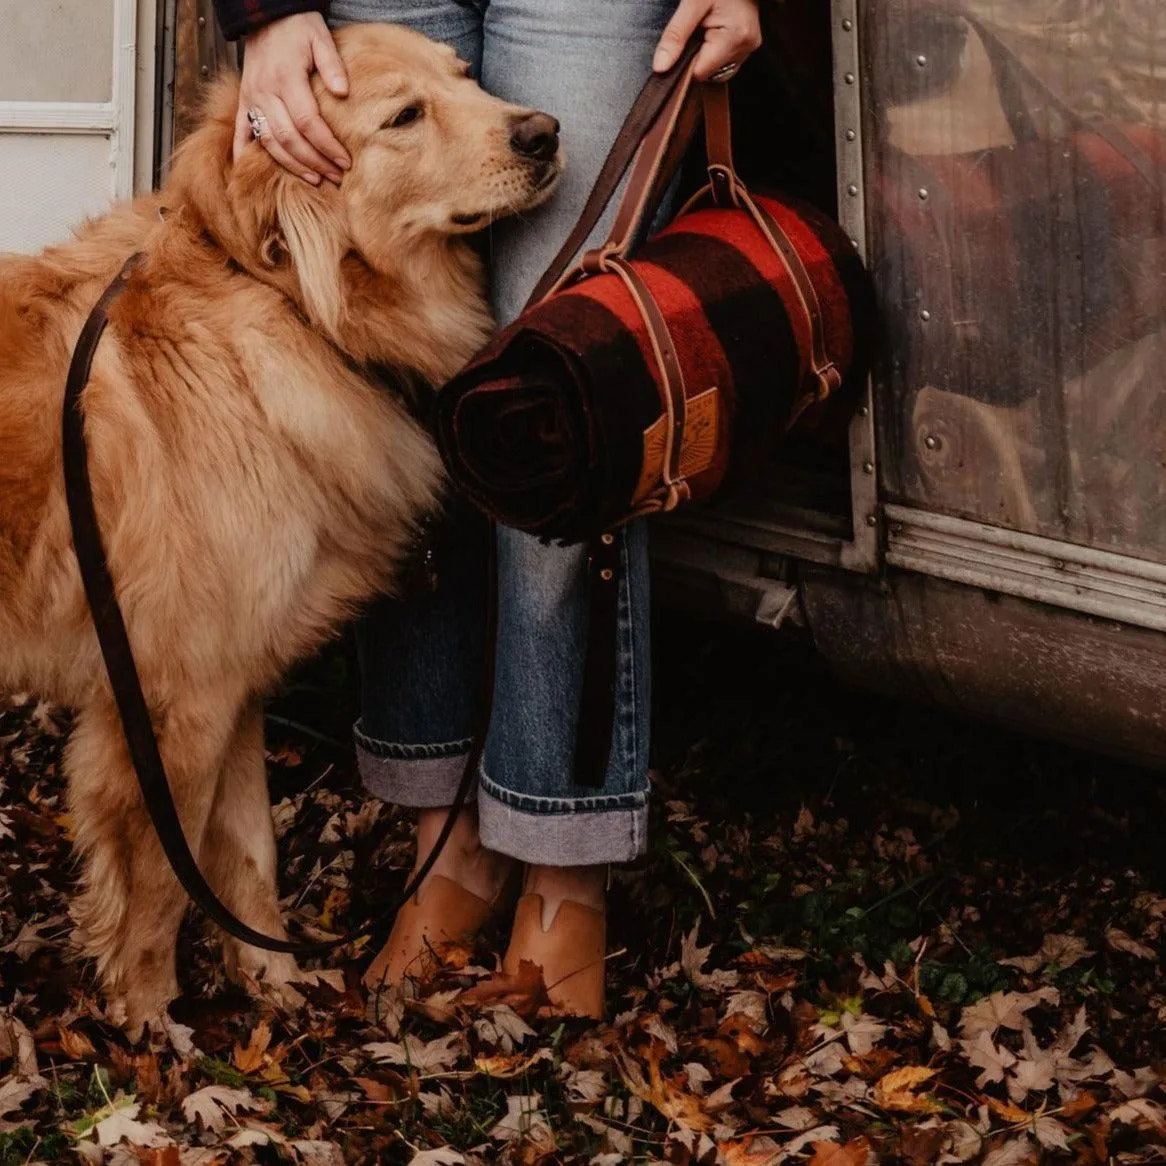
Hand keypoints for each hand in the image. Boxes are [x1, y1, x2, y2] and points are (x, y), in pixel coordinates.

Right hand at [234, 12, 350, 184]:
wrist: (266, 16)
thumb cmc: (296, 28)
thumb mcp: (320, 36)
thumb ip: (332, 64)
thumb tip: (343, 92)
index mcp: (286, 78)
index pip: (308, 123)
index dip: (328, 146)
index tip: (346, 162)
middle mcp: (265, 92)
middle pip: (290, 139)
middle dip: (316, 162)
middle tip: (337, 177)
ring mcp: (251, 99)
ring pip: (270, 143)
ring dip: (293, 166)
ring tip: (316, 179)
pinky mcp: (244, 102)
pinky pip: (241, 134)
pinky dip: (245, 157)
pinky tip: (255, 176)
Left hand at [653, 0, 761, 81]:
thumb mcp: (691, 3)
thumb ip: (675, 36)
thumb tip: (660, 67)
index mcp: (734, 37)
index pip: (700, 72)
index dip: (686, 63)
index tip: (681, 44)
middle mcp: (746, 46)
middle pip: (709, 74)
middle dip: (696, 59)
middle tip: (695, 32)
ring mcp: (750, 46)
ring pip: (717, 71)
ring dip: (705, 58)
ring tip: (704, 30)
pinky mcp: (748, 44)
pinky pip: (725, 62)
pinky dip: (714, 54)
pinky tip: (711, 36)